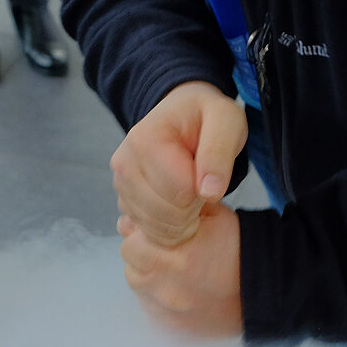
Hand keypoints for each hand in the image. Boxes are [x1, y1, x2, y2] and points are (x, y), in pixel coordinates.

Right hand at [110, 81, 246, 246]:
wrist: (182, 115)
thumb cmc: (205, 116)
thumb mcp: (226, 120)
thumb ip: (220, 152)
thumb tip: (209, 192)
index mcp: (145, 139)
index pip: (180, 192)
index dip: (203, 192)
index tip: (210, 176)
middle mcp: (124, 163)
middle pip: (165, 213)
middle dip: (192, 209)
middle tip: (203, 187)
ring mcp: (120, 184)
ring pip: (155, 227)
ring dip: (182, 220)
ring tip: (193, 194)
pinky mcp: (123, 200)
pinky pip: (148, 231)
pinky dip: (169, 227)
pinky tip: (179, 205)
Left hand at [119, 201, 242, 337]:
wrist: (266, 290)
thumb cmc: (238, 249)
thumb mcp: (213, 213)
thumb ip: (174, 207)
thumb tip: (136, 214)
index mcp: (174, 257)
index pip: (131, 242)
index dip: (142, 234)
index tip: (157, 233)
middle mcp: (166, 287)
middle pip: (131, 265)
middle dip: (143, 254)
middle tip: (166, 251)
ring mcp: (168, 311)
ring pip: (139, 287)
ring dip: (149, 275)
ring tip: (173, 270)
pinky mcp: (172, 328)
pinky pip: (151, 308)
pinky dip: (158, 297)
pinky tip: (179, 288)